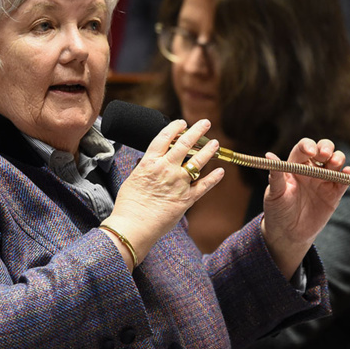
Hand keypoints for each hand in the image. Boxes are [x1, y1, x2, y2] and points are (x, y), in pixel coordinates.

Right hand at [103, 118, 224, 266]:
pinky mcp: (186, 199)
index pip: (164, 138)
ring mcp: (178, 183)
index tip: (181, 122)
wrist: (133, 225)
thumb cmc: (128, 205)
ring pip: (198, 161)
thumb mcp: (132, 180)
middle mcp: (166, 169)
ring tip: (215, 142)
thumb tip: (147, 163)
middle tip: (205, 123)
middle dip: (197, 131)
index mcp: (150, 163)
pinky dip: (214, 178)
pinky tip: (221, 171)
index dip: (174, 127)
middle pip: (185, 144)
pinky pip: (204, 186)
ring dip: (209, 150)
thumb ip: (144, 169)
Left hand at [261, 138, 349, 277]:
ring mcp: (324, 180)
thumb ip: (275, 175)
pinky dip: (349, 175)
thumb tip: (269, 155)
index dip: (307, 146)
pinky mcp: (335, 193)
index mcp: (295, 165)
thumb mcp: (274, 193)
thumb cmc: (277, 210)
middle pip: (323, 149)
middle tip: (324, 156)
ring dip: (338, 158)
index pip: (303, 148)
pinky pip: (344, 180)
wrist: (288, 233)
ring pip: (336, 161)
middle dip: (326, 148)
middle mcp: (311, 169)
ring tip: (334, 164)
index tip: (309, 152)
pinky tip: (348, 173)